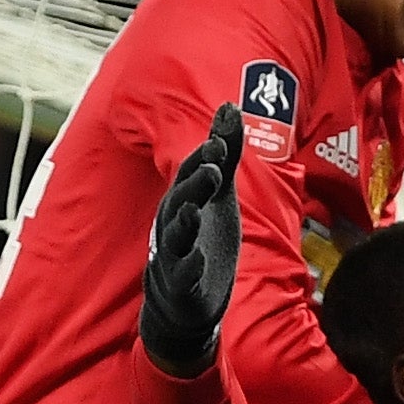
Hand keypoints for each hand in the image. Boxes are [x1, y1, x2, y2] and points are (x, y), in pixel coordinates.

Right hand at [139, 107, 242, 376]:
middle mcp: (174, 223)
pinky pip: (182, 275)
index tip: (219, 142)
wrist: (186, 299)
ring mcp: (175, 255)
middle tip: (214, 168)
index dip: (204, 158)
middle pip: (181, 199)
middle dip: (195, 183)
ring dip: (184, 221)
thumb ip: (225, 152)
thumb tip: (230, 105)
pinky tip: (199, 261)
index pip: (191, 172)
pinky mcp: (181, 285)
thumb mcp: (220, 193)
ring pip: (176, 235)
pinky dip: (188, 268)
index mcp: (183, 199)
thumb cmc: (203, 237)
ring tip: (195, 210)